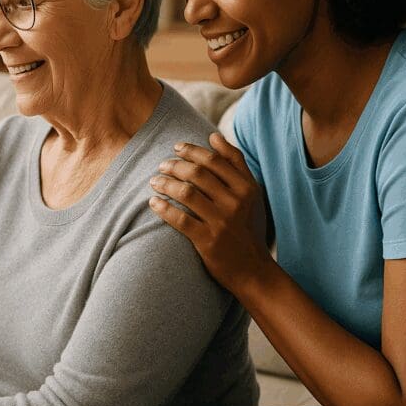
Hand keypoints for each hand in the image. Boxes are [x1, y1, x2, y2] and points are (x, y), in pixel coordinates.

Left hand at [149, 132, 271, 292]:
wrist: (252, 270)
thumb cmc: (247, 227)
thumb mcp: (251, 194)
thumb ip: (236, 164)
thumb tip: (214, 135)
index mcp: (247, 188)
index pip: (214, 160)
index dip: (192, 150)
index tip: (176, 147)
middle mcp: (236, 202)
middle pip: (198, 174)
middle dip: (174, 165)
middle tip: (161, 165)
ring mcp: (222, 222)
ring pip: (186, 193)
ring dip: (165, 183)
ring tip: (154, 181)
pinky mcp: (208, 241)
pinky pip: (180, 219)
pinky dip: (163, 208)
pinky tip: (153, 203)